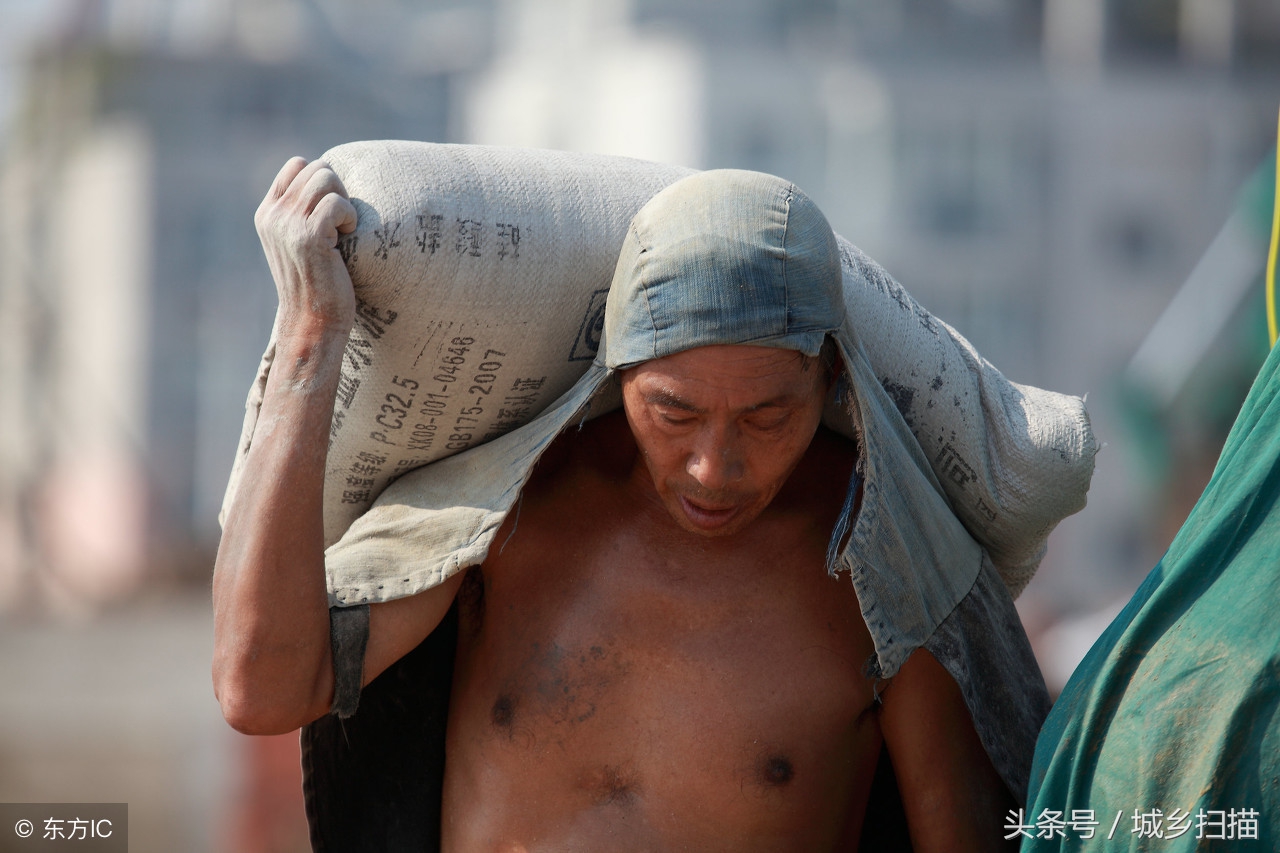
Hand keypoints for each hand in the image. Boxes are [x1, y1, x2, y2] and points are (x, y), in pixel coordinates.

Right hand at [255, 157, 358, 335]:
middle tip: (342, 222)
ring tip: (343, 230)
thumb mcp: (298, 242)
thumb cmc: (316, 283)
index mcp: (267, 213)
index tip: (331, 209)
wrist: (313, 322)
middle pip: (317, 168)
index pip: (298, 165)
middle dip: (338, 190)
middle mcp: (273, 215)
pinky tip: (347, 238)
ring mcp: (288, 224)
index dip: (323, 180)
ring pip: (327, 177)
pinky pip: (338, 202)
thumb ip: (301, 211)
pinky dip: (350, 217)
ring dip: (345, 202)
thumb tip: (328, 176)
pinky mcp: (309, 236)